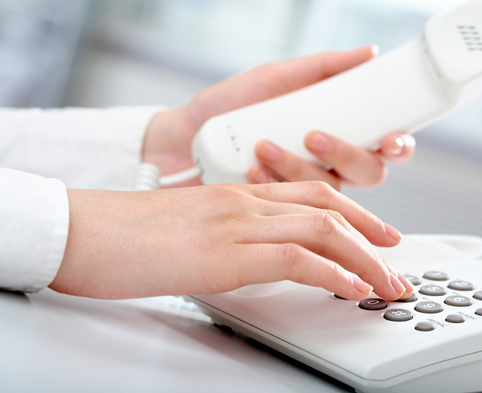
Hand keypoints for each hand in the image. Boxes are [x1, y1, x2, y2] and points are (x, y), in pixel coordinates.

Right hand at [50, 181, 412, 300]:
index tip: (376, 233)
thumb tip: (259, 257)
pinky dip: (332, 273)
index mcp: (239, 195)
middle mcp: (246, 202)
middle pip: (329, 207)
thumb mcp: (193, 228)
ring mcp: (238, 224)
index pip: (312, 192)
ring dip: (364, 258)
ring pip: (323, 229)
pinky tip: (351, 289)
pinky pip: (296, 258)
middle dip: (372, 235)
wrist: (85, 231)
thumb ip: (231, 235)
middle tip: (396, 262)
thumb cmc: (130, 234)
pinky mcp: (226, 254)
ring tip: (388, 283)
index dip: (353, 211)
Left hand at [142, 46, 414, 188]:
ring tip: (262, 145)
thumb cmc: (231, 105)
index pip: (385, 144)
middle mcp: (329, 163)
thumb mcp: (275, 77)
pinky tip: (249, 169)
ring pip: (330, 190)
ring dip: (298, 166)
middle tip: (312, 135)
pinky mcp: (279, 208)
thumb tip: (368, 52)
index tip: (388, 138)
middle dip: (345, 154)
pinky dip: (272, 182)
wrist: (185, 139)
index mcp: (339, 132)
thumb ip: (322, 68)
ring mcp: (305, 188)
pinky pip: (293, 205)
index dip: (397, 144)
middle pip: (369, 173)